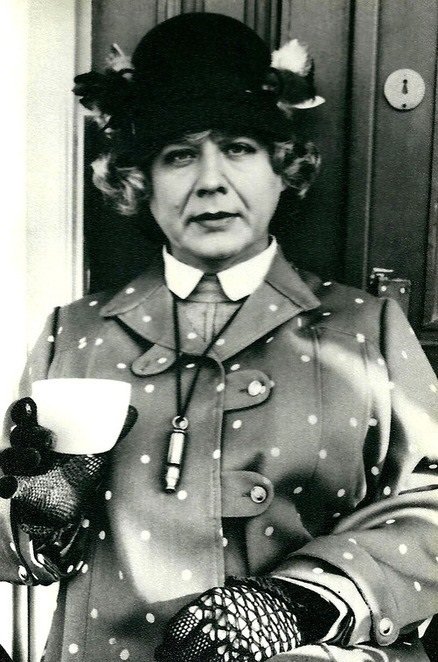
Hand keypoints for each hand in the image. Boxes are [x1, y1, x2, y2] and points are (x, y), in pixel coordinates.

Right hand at [0, 397, 136, 534]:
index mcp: (42, 431)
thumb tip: (133, 410)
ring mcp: (20, 469)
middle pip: (18, 433)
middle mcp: (27, 447)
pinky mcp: (18, 492)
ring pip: (9, 457)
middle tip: (51, 439)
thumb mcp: (97, 449)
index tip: (33, 406)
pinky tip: (12, 484)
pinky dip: (5, 484)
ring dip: (19, 455)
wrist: (73, 507)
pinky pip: (4, 486)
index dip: (24, 408)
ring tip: (37, 459)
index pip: (25, 414)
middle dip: (29, 432)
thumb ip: (113, 430)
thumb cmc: (80, 470)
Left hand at [155, 577, 337, 661]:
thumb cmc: (255, 597)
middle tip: (165, 659)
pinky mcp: (246, 655)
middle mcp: (219, 621)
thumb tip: (189, 618)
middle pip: (185, 650)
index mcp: (213, 602)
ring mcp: (233, 641)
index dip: (170, 640)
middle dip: (172, 658)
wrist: (289, 605)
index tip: (166, 644)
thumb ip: (210, 603)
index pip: (179, 626)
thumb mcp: (230, 591)